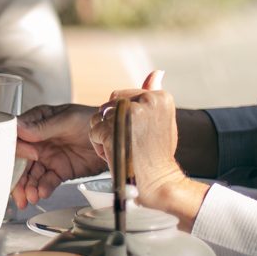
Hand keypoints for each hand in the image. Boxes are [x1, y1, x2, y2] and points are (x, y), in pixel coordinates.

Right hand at [13, 103, 100, 207]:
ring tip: (31, 196)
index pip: (17, 137)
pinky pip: (47, 182)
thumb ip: (42, 127)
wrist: (112, 136)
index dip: (18, 149)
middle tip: (18, 190)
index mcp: (36, 123)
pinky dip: (43, 188)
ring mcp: (47, 158)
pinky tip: (43, 192)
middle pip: (20, 161)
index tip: (28, 156)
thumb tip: (19, 128)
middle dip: (17, 177)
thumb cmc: (91, 120)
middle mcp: (38, 142)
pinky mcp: (58, 171)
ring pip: (31, 175)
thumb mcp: (67, 119)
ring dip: (29, 187)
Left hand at [88, 71, 206, 223]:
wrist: (159, 182)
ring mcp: (131, 114)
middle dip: (111, 125)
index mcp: (160, 96)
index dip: (122, 118)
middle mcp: (146, 101)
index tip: (136, 134)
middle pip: (108, 106)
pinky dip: (100, 146)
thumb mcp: (161, 119)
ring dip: (105, 135)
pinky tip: (117, 154)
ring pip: (99, 118)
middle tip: (129, 143)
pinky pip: (95, 132)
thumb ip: (153, 94)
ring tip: (124, 149)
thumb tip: (157, 72)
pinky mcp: (115, 128)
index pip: (122, 97)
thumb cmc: (158, 156)